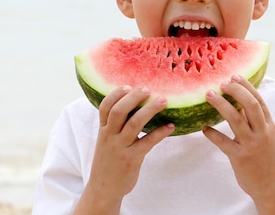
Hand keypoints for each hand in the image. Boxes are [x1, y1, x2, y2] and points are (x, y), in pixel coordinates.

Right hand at [75, 86, 174, 214]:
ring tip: (163, 100)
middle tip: (148, 89)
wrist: (104, 188)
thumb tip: (133, 104)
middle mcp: (109, 136)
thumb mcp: (106, 140)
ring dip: (150, 110)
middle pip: (119, 111)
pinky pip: (147, 142)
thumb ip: (115, 124)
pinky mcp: (131, 159)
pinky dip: (160, 132)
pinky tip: (171, 126)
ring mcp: (120, 148)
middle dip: (134, 97)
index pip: (105, 107)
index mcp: (103, 130)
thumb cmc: (109, 160)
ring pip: (134, 124)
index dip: (116, 94)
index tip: (128, 85)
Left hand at [203, 76, 274, 212]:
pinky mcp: (240, 158)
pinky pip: (223, 142)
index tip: (234, 75)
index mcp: (269, 125)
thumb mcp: (266, 136)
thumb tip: (239, 101)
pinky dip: (212, 134)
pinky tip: (204, 129)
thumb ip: (254, 120)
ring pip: (236, 119)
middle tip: (221, 83)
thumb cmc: (266, 158)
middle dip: (235, 91)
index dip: (246, 86)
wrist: (272, 186)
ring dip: (221, 105)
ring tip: (209, 95)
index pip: (258, 100)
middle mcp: (262, 132)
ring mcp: (251, 145)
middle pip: (250, 104)